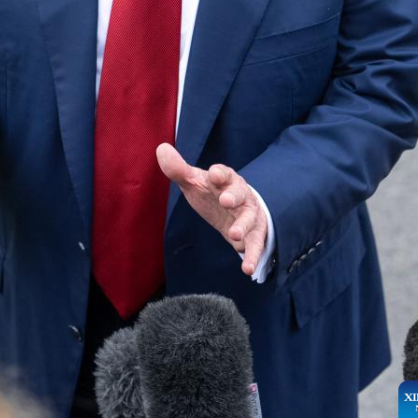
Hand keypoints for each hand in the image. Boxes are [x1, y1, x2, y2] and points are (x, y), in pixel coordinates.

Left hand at [156, 143, 266, 275]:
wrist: (235, 209)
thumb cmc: (211, 192)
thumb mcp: (194, 181)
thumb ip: (178, 169)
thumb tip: (161, 149)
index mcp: (225, 179)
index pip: (224, 172)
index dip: (219, 173)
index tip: (214, 175)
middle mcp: (240, 194)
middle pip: (239, 193)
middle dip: (234, 196)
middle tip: (226, 201)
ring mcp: (249, 214)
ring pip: (249, 218)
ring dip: (243, 226)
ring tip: (235, 235)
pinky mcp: (254, 234)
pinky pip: (255, 244)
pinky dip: (252, 256)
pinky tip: (247, 268)